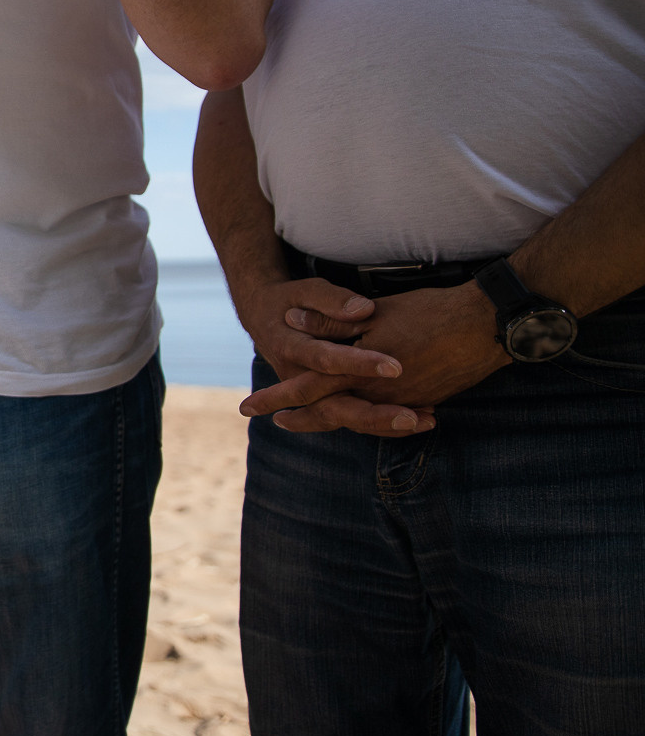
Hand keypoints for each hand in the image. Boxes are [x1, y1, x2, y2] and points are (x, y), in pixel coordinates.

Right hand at [229, 276, 434, 436]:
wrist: (265, 318)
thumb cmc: (292, 301)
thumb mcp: (307, 291)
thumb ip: (333, 301)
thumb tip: (364, 310)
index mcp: (292, 349)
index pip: (327, 360)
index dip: (360, 364)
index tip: (396, 366)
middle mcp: (298, 379)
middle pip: (333, 406)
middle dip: (374, 414)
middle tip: (412, 416)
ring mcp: (309, 394)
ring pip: (345, 418)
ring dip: (385, 424)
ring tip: (425, 421)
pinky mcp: (323, 399)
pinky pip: (352, 418)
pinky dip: (384, 423)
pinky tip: (419, 420)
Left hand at [247, 283, 510, 431]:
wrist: (487, 324)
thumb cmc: (429, 312)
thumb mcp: (373, 312)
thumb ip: (331, 320)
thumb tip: (293, 320)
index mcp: (358, 372)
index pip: (307, 388)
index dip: (277, 397)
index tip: (248, 407)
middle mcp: (378, 394)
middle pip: (330, 413)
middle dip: (302, 418)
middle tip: (276, 424)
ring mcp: (404, 401)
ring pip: (361, 416)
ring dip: (336, 418)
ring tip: (316, 418)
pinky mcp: (427, 399)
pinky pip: (391, 414)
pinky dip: (375, 417)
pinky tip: (370, 415)